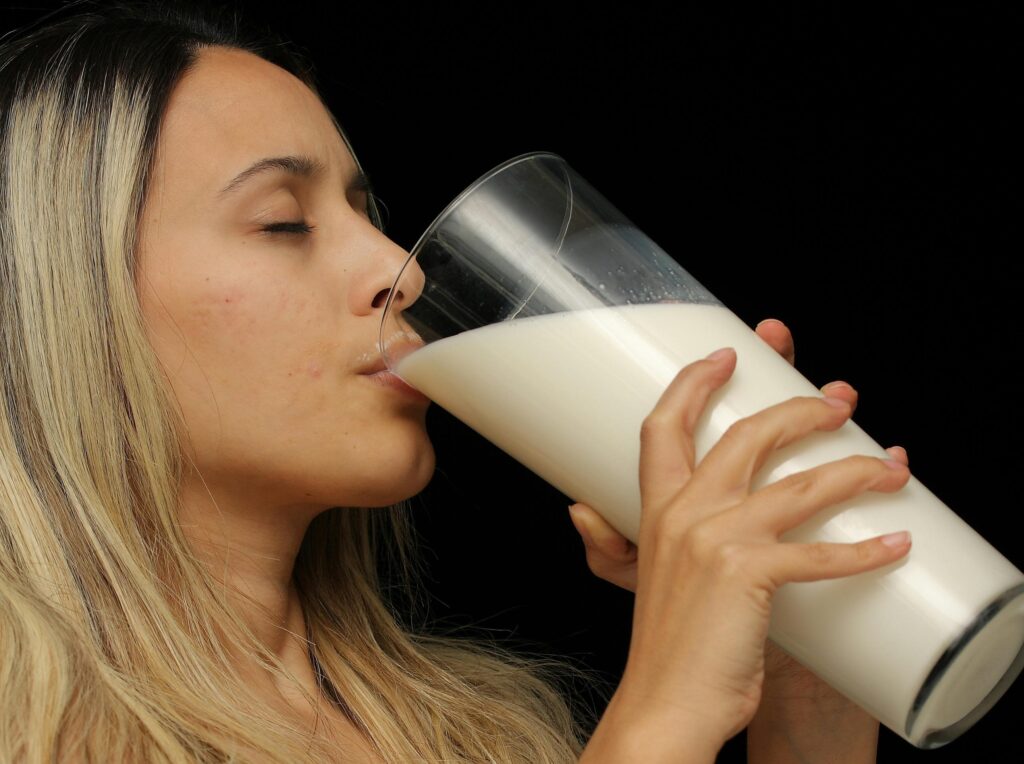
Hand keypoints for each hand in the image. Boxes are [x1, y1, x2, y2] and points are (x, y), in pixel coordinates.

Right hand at [572, 319, 912, 754]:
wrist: (666, 701)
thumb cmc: (664, 642)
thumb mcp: (629, 580)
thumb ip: (606, 544)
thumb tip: (579, 511)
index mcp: (658, 508)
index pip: (666, 426)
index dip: (695, 382)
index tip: (728, 354)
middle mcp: (685, 513)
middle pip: (746, 435)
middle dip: (799, 409)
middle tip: (839, 401)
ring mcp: (717, 540)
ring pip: (798, 485)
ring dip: (853, 471)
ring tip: (890, 468)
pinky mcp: (750, 575)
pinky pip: (818, 552)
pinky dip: (863, 549)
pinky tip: (893, 543)